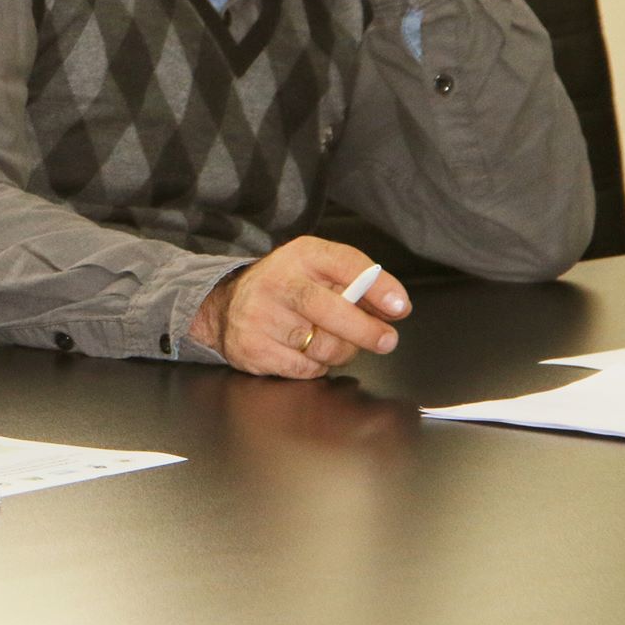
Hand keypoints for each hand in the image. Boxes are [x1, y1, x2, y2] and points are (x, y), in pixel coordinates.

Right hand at [187, 237, 410, 378]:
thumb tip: (394, 307)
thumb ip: (355, 284)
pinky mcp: (254, 347)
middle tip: (386, 340)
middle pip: (332, 311)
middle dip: (367, 331)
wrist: (224, 307)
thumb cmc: (285, 289)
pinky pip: (305, 368)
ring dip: (340, 351)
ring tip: (330, 340)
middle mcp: (278, 282)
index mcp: (300, 256)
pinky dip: (315, 365)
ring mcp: (262, 316)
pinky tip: (304, 351)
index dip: (377, 286)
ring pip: (324, 346)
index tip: (399, 306)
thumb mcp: (317, 271)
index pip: (345, 264)